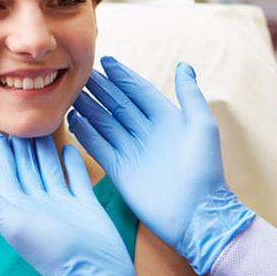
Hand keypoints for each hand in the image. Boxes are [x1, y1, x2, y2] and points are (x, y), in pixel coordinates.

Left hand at [0, 134, 137, 275]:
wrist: (94, 269)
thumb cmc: (52, 251)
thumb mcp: (14, 223)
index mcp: (19, 208)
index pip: (6, 175)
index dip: (1, 155)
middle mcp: (39, 204)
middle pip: (27, 168)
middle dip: (23, 147)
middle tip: (21, 123)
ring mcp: (63, 204)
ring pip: (49, 169)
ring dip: (45, 149)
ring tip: (43, 128)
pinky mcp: (85, 204)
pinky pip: (75, 178)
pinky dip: (71, 162)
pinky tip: (69, 147)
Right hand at [68, 56, 254, 274]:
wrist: (197, 214)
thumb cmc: (205, 169)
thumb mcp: (202, 126)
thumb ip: (190, 95)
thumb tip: (183, 65)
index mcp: (167, 119)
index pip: (139, 91)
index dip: (123, 76)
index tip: (106, 60)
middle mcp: (147, 132)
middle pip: (119, 104)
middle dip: (101, 88)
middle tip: (80, 73)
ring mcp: (132, 151)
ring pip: (105, 123)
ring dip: (89, 107)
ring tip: (71, 93)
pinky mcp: (120, 170)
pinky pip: (99, 147)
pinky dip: (86, 133)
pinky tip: (73, 119)